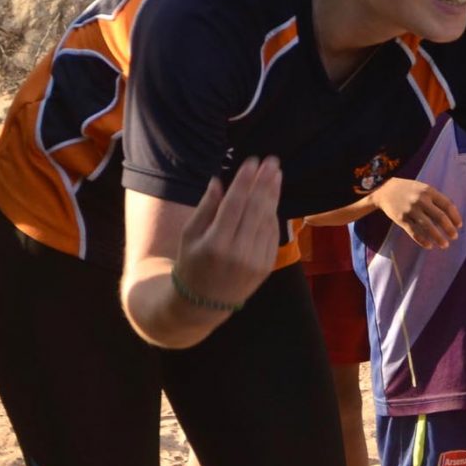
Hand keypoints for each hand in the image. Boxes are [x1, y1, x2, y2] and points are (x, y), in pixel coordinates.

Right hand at [173, 157, 282, 311]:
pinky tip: (273, 197)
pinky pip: (271, 234)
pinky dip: (273, 214)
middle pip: (256, 209)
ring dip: (273, 194)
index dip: (245, 180)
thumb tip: (218, 181)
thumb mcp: (189, 236)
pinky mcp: (266, 267)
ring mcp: (255, 261)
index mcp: (216, 243)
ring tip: (275, 174)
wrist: (204, 305)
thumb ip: (205, 208)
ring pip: (267, 220)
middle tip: (272, 161)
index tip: (252, 161)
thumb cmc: (192, 264)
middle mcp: (238, 252)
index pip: (235, 204)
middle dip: (265, 182)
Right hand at [372, 178, 461, 248]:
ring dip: (438, 238)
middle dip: (449, 229)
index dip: (455, 217)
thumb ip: (436, 199)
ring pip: (428, 226)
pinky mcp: (402, 219)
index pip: (447, 205)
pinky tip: (429, 246)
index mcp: (429, 191)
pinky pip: (414, 232)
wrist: (385, 190)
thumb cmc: (409, 190)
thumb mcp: (423, 189)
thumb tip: (451, 216)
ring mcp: (411, 210)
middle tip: (454, 237)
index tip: (459, 226)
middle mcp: (421, 200)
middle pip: (440, 217)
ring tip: (445, 245)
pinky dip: (422, 240)